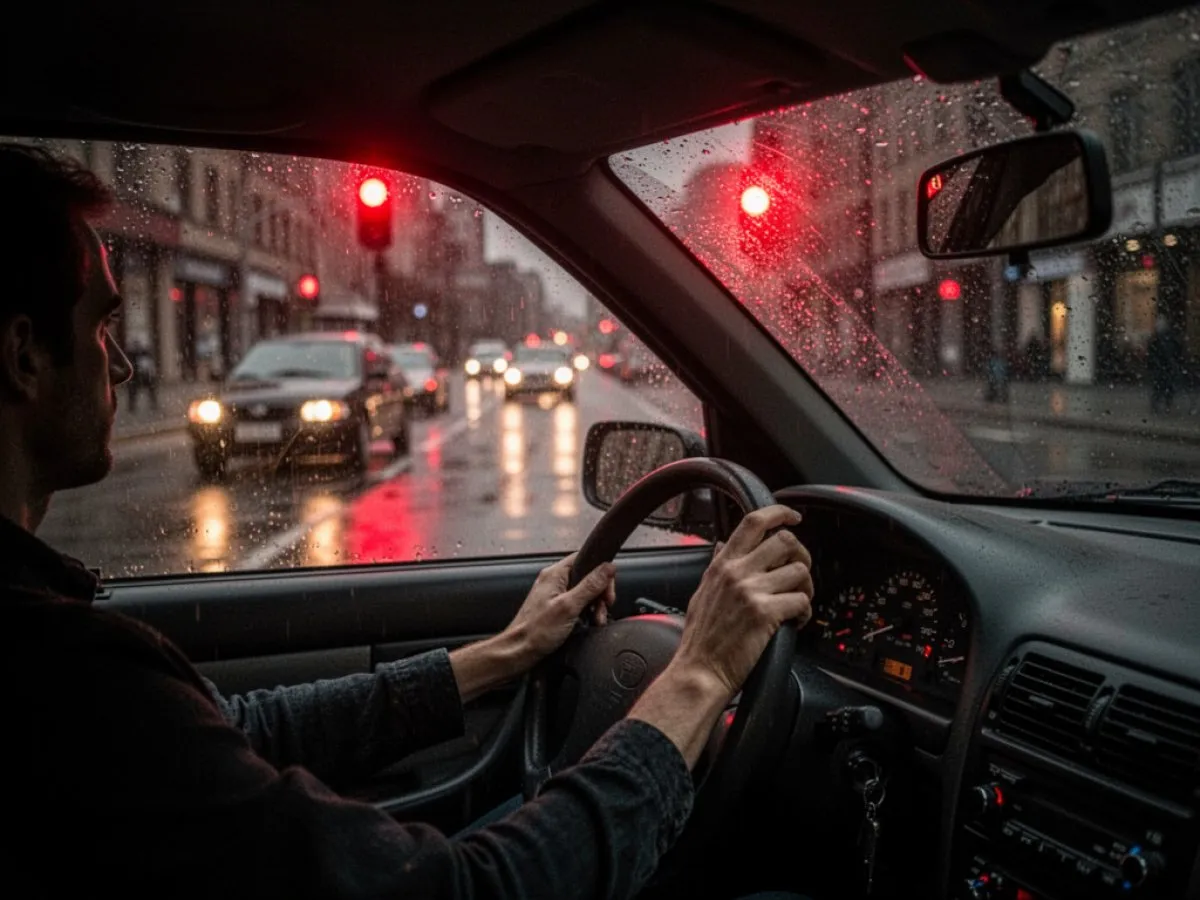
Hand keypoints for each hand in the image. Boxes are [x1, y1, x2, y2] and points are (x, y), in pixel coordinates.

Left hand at [503, 553, 616, 669]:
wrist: (518, 652)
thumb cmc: (535, 632)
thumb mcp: (569, 607)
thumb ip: (590, 586)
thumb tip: (608, 568)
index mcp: (555, 574)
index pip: (586, 559)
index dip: (601, 573)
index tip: (607, 591)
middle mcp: (554, 581)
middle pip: (587, 576)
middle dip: (600, 593)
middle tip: (603, 607)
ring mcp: (554, 595)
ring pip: (584, 592)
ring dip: (595, 606)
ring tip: (595, 620)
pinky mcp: (555, 608)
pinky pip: (577, 604)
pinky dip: (585, 613)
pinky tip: (587, 623)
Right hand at [674, 505, 812, 696]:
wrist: (699, 671)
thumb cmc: (700, 639)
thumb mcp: (702, 592)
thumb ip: (716, 567)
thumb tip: (723, 545)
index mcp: (722, 564)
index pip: (753, 522)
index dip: (779, 513)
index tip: (793, 517)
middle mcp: (737, 572)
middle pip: (785, 541)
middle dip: (801, 555)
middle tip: (799, 573)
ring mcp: (751, 591)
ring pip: (799, 571)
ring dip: (806, 587)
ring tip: (797, 603)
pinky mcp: (766, 613)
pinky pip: (802, 601)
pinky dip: (805, 613)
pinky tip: (794, 622)